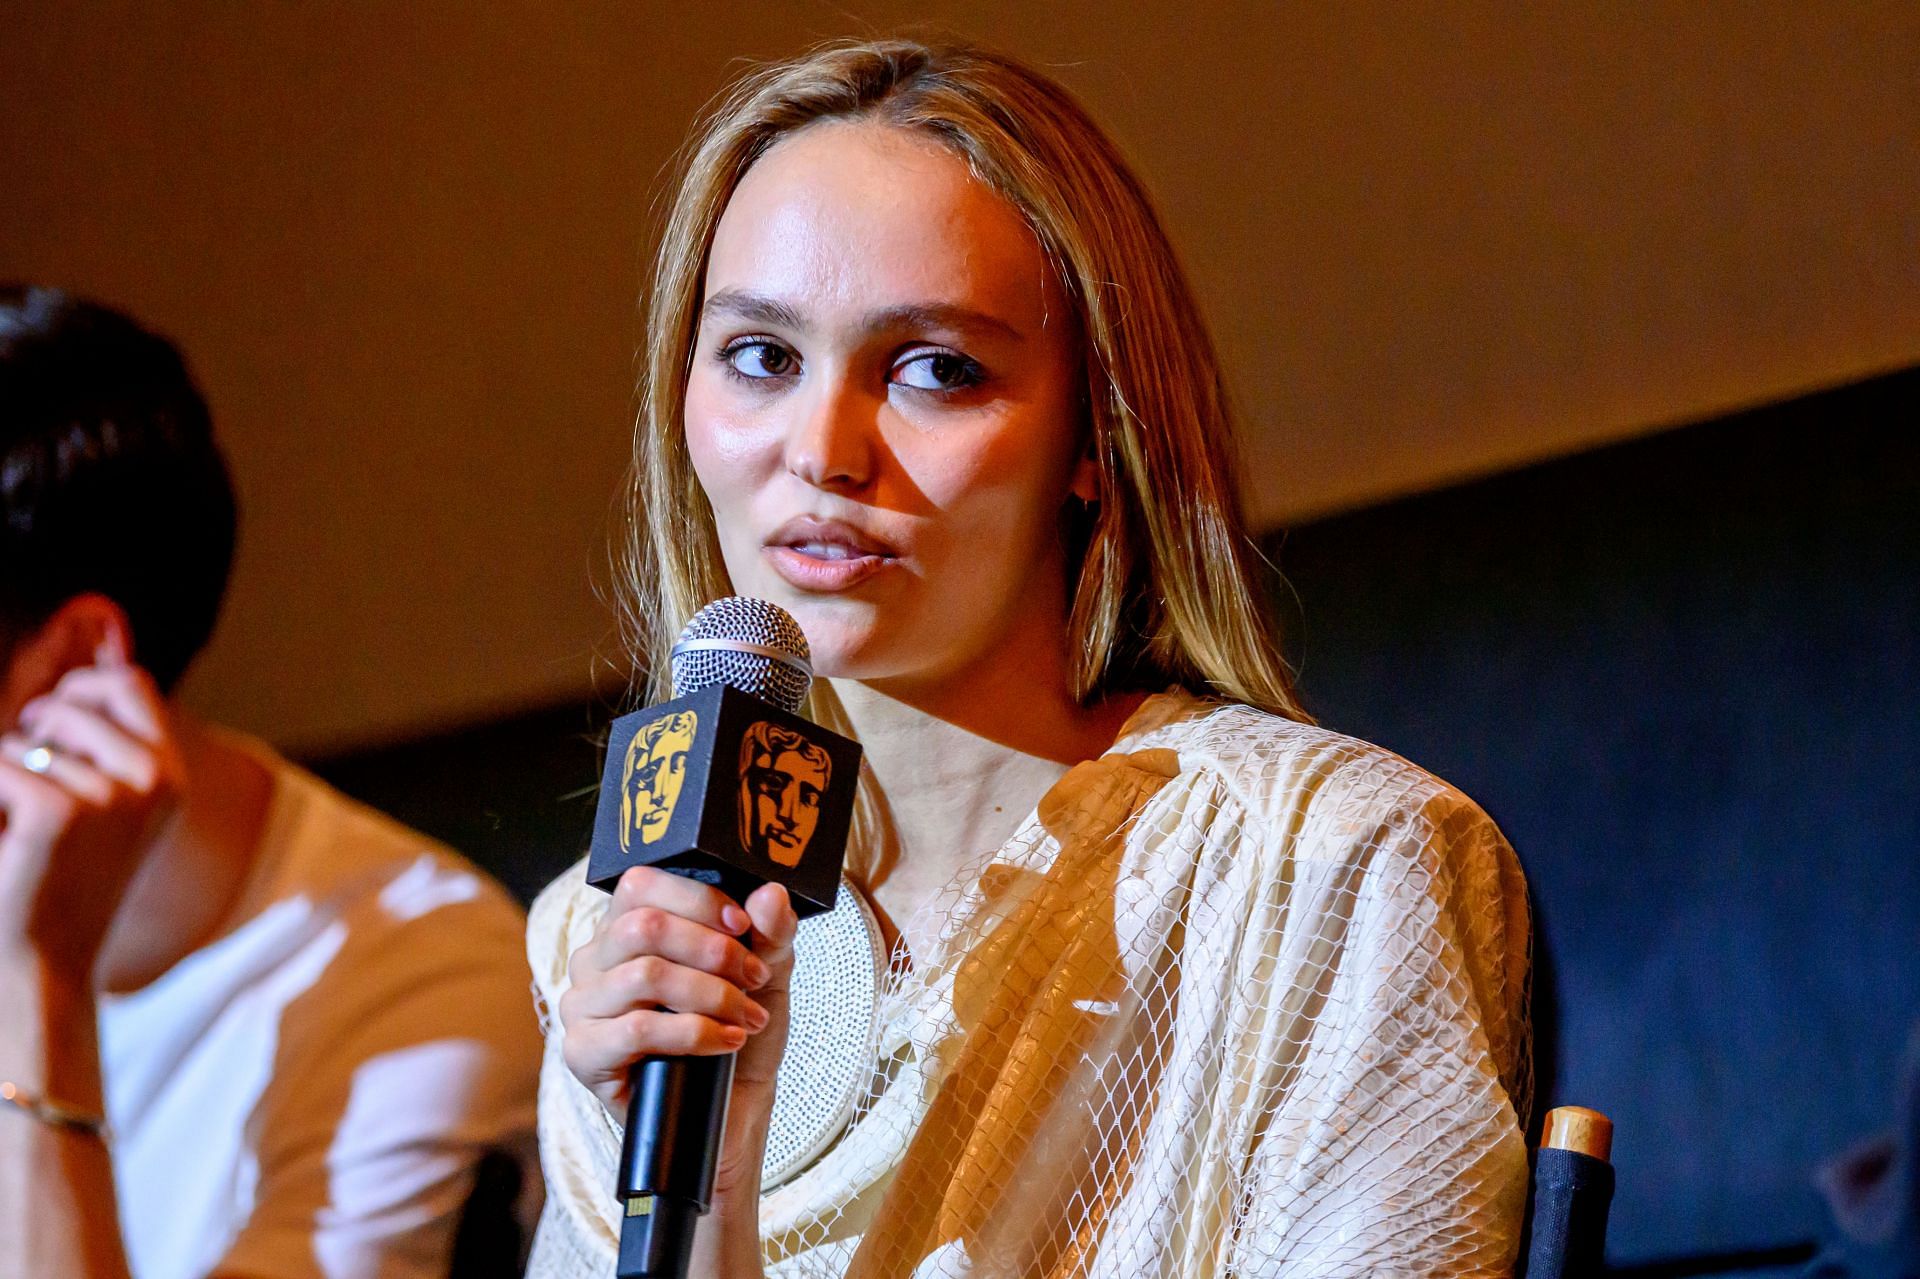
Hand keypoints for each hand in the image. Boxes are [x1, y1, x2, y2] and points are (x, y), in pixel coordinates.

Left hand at [0, 652, 183, 985]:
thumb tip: (99, 621)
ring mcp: (110, 797)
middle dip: (33, 732)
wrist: (41, 963)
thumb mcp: (105, 798)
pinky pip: (1, 767)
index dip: (81, 691)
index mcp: (170, 774)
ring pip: (26, 738)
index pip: (131, 684)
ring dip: (5, 773)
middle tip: (27, 786)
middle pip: (72, 703)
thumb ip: (105, 729)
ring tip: (17, 827)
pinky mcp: (58, 813)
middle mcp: (152, 779)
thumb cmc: (61, 879)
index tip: (51, 731)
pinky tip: (6, 842)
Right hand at [559, 866, 798, 1196]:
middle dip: (712, 950)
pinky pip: (635, 1029)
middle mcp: (595, 960)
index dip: (697, 899)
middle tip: (754, 978)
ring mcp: (582, 1006)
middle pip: (643, 926)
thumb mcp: (767, 975)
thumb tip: (770, 894)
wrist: (732, 1108)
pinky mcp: (583, 1054)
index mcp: (627, 927)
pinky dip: (692, 1033)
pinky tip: (724, 1042)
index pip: (641, 884)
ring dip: (710, 994)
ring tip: (746, 1017)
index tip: (744, 925)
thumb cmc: (739, 1031)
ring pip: (644, 974)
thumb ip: (771, 932)